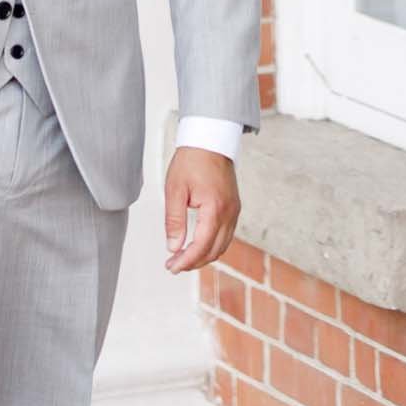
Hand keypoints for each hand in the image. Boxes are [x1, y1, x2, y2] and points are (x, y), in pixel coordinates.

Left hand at [163, 147, 239, 273]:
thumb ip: (174, 221)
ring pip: (222, 245)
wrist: (210, 139)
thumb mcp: (175, 190)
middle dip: (194, 262)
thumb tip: (173, 247)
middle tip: (174, 265)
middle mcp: (229, 212)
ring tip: (183, 257)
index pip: (201, 246)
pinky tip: (198, 244)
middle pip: (214, 251)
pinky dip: (213, 244)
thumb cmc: (192, 159)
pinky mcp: (234, 207)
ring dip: (204, 255)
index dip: (186, 261)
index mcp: (215, 209)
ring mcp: (234, 210)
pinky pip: (226, 234)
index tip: (171, 267)